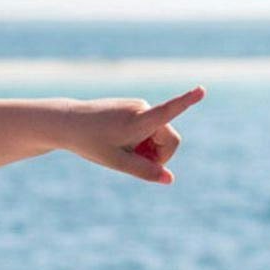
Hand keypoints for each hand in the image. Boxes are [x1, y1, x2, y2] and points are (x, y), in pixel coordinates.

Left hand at [67, 86, 204, 183]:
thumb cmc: (90, 143)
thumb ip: (143, 171)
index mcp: (138, 120)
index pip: (168, 111)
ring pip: (159, 134)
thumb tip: (169, 179)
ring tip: (122, 150)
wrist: (68, 123)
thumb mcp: (116, 161)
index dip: (187, 101)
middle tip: (133, 163)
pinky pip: (149, 127)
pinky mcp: (135, 106)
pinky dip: (141, 139)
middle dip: (158, 155)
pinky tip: (120, 142)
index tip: (201, 89)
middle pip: (169, 139)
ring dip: (148, 148)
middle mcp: (142, 108)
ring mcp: (139, 105)